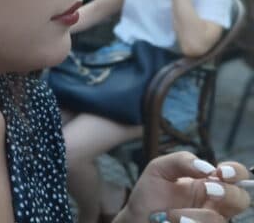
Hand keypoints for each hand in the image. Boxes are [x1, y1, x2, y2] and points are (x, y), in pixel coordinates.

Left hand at [116, 151, 250, 222]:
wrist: (135, 218)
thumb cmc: (149, 194)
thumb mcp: (159, 169)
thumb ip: (181, 160)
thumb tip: (206, 168)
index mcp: (208, 184)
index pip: (235, 175)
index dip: (236, 172)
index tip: (221, 172)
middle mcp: (214, 204)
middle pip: (240, 199)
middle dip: (227, 193)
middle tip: (208, 189)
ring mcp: (208, 222)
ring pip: (219, 220)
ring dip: (195, 216)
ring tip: (170, 214)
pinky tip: (171, 222)